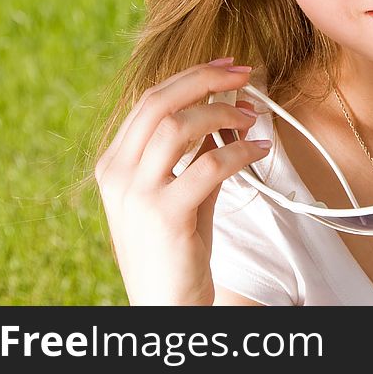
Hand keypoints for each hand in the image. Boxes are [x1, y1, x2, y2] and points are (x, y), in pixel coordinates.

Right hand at [94, 57, 269, 304]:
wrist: (165, 306)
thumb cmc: (174, 249)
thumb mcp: (177, 191)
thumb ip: (194, 152)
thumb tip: (227, 109)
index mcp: (113, 163)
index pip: (149, 101)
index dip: (190, 77)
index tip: (226, 66)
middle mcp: (116, 173)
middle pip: (159, 102)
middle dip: (205, 79)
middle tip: (244, 74)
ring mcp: (137, 194)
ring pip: (179, 126)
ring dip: (224, 114)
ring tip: (253, 119)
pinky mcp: (165, 215)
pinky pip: (209, 165)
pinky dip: (240, 151)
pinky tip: (259, 150)